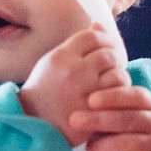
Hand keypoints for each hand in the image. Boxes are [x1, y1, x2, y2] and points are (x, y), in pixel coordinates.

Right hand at [19, 23, 129, 145]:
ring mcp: (85, 92)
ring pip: (118, 75)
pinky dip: (118, 95)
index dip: (104, 38)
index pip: (93, 37)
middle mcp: (74, 72)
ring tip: (111, 82)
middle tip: (110, 66)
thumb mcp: (52, 62)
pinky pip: (117, 97)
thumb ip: (76, 45)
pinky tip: (110, 97)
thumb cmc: (43, 91)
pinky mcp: (94, 111)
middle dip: (113, 58)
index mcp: (61, 57)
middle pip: (108, 54)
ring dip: (118, 77)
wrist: (31, 124)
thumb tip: (99, 26)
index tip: (105, 46)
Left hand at [73, 84, 150, 150]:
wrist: (147, 147)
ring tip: (89, 146)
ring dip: (104, 145)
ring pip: (131, 145)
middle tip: (75, 120)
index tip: (90, 100)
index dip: (113, 97)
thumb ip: (106, 105)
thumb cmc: (123, 122)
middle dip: (100, 120)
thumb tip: (84, 106)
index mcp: (149, 104)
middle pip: (130, 120)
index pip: (136, 96)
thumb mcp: (120, 108)